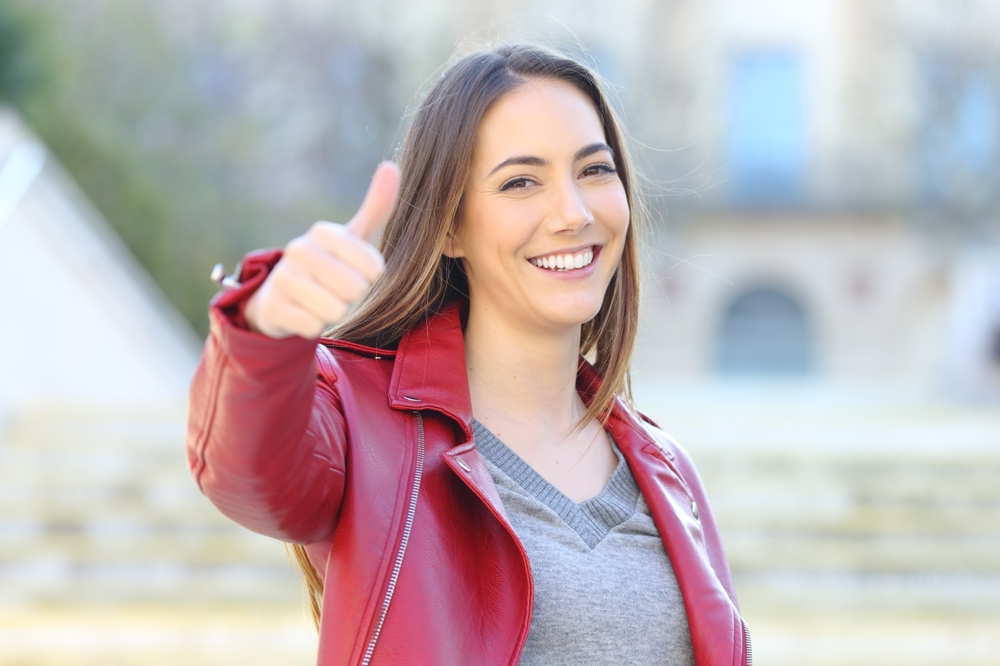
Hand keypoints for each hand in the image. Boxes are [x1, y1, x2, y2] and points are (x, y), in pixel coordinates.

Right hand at [245, 161, 400, 338]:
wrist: (281, 296)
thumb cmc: (329, 265)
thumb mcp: (354, 237)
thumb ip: (377, 206)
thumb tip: (392, 165)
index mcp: (322, 232)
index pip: (374, 268)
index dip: (370, 278)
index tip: (354, 271)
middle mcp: (298, 249)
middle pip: (355, 290)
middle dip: (351, 297)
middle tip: (336, 289)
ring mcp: (282, 277)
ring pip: (335, 310)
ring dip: (334, 312)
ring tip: (320, 300)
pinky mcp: (273, 307)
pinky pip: (313, 327)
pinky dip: (314, 326)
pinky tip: (303, 313)